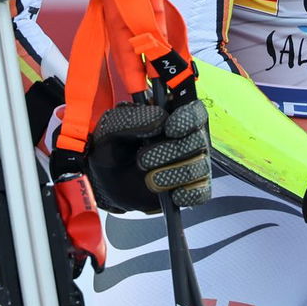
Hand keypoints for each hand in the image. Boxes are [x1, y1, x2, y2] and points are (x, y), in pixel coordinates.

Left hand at [83, 97, 211, 213]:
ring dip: (173, 173)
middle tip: (142, 160)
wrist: (106, 180)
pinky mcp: (190, 189)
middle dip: (170, 152)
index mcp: (172, 115)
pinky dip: (188, 194)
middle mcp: (187, 138)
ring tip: (149, 179)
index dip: (188, 118)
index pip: (195, 110)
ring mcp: (191, 163)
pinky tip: (172, 195)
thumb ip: (133, 118)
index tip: (170, 128)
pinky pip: (201, 192)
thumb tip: (160, 121)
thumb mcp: (112, 127)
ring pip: (199, 167)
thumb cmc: (112, 146)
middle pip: (198, 141)